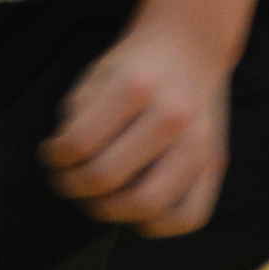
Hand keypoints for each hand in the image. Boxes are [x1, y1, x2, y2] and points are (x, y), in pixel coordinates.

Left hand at [44, 18, 228, 235]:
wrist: (191, 45)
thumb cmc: (136, 65)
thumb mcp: (97, 76)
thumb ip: (77, 120)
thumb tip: (66, 169)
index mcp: (134, 88)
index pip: (79, 144)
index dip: (55, 158)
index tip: (52, 155)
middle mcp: (171, 116)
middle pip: (107, 178)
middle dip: (75, 186)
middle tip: (69, 180)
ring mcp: (198, 142)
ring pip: (147, 205)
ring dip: (110, 210)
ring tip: (100, 197)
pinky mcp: (216, 162)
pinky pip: (189, 216)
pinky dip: (158, 225)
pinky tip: (138, 211)